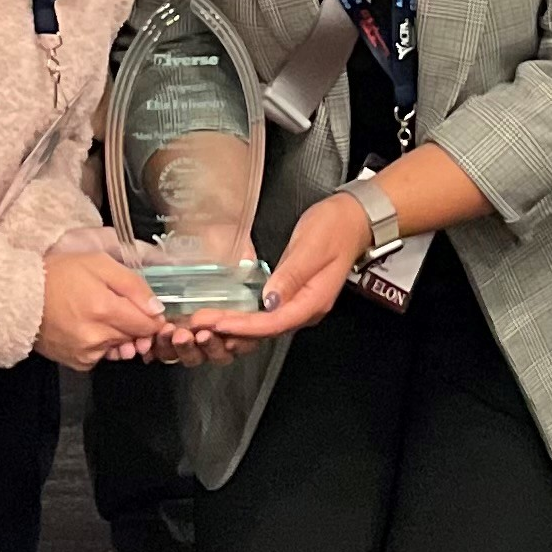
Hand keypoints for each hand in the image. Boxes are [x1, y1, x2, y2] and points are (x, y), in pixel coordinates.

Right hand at [40, 228, 245, 365]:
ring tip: (99, 315)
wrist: (21, 297)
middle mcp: (97, 337)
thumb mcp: (99, 264)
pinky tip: (88, 328)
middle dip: (134, 324)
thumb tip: (157, 309)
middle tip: (116, 306)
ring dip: (118, 334)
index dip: (152, 317)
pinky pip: (103, 355)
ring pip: (120, 347)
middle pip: (135, 337)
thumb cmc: (60, 274)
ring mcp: (86, 353)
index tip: (146, 308)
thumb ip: (132, 285)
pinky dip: (102, 344)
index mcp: (104, 309)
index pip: (148, 325)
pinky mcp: (77, 362)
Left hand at [193, 189, 371, 342]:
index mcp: (314, 301)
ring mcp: (299, 305)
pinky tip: (222, 315)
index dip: (244, 326)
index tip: (217, 323)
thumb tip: (269, 300)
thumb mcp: (312, 246)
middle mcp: (306, 310)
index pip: (274, 323)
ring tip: (202, 324)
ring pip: (262, 328)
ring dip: (232, 327)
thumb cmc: (336, 228)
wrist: (354, 219)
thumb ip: (291, 275)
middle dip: (230, 330)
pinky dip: (241, 318)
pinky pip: (264, 316)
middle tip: (197, 324)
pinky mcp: (291, 297)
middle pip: (265, 331)